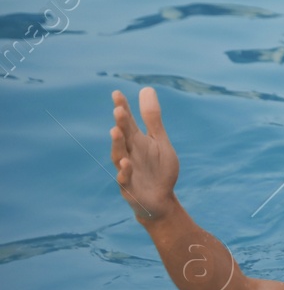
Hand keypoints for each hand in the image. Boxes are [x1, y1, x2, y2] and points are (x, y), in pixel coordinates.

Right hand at [110, 88, 179, 220]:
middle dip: (120, 123)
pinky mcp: (129, 188)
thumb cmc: (158, 169)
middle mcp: (128, 153)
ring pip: (118, 156)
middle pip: (123, 137)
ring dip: (117, 144)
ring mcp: (127, 170)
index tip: (117, 93)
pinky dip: (124, 171)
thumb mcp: (159, 141)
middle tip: (119, 109)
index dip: (123, 108)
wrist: (161, 200)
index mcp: (137, 141)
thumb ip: (152, 118)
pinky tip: (125, 163)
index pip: (128, 122)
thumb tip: (146, 89)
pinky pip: (124, 179)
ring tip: (116, 130)